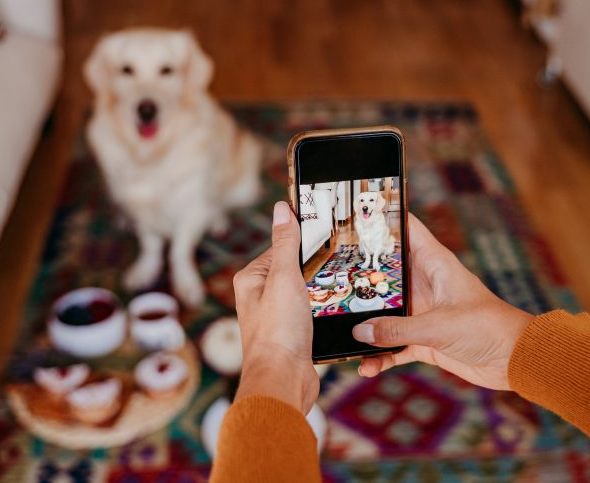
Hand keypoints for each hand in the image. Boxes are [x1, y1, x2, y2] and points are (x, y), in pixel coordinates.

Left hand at [232, 201, 318, 412]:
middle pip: (295, 271)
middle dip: (316, 270)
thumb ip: (285, 243)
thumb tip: (282, 209)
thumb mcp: (283, 277)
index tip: (327, 239)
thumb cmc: (277, 331)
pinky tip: (336, 312)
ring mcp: (276, 318)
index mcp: (251, 279)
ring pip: (307, 294)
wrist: (283, 381)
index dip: (304, 244)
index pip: (281, 248)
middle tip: (338, 266)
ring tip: (338, 290)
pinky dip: (325, 312)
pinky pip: (313, 314)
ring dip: (323, 293)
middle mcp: (259, 298)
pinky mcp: (292, 336)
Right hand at [354, 214, 532, 389]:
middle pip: (386, 273)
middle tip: (332, 277)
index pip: (406, 230)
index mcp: (434, 264)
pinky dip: (381, 355)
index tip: (355, 215)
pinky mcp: (426, 340)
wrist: (516, 359)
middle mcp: (426, 285)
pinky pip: (394, 345)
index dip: (384, 219)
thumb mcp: (439, 326)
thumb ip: (397, 329)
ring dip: (368, 324)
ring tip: (343, 330)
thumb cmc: (489, 327)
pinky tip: (366, 365)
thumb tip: (361, 333)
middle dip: (362, 276)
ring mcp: (424, 313)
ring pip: (386, 312)